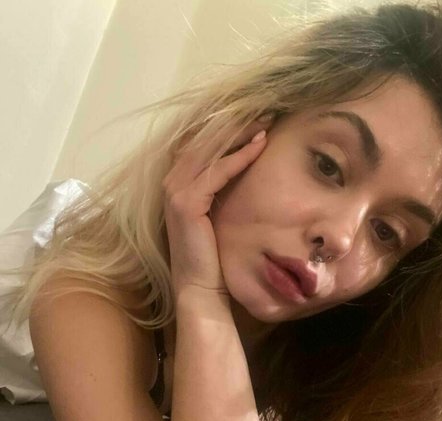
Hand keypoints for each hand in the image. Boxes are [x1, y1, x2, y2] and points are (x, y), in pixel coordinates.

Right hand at [162, 114, 274, 298]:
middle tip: (266, 109)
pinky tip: (260, 145)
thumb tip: (244, 165)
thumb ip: (221, 188)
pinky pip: (216, 172)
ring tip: (266, 119)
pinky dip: (239, 157)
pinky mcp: (184, 203)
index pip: (203, 145)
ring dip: (239, 132)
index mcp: (178, 183)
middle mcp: (172, 182)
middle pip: (205, 141)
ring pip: (210, 150)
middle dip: (236, 123)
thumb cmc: (214, 255)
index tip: (258, 116)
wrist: (202, 288)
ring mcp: (174, 192)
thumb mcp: (218, 214)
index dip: (229, 127)